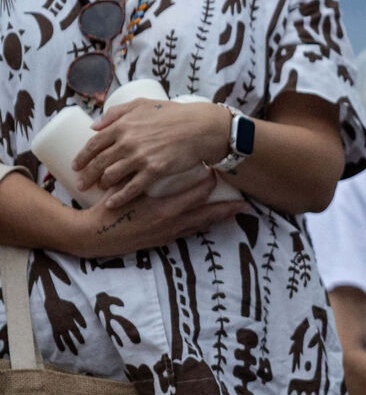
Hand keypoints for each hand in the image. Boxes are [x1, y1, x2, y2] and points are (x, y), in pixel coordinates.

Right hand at [71, 171, 247, 257]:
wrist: (91, 237)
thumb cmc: (105, 210)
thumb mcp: (122, 188)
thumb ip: (137, 171)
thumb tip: (148, 153)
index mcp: (165, 209)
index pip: (196, 194)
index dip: (209, 183)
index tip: (216, 171)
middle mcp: (172, 224)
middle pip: (207, 215)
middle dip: (227, 209)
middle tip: (246, 204)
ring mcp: (168, 235)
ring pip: (200, 226)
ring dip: (217, 219)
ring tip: (235, 213)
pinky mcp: (162, 242)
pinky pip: (188, 233)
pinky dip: (200, 226)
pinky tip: (208, 223)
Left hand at [72, 99, 226, 207]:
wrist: (201, 127)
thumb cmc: (174, 114)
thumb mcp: (143, 104)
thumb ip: (117, 112)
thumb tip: (95, 126)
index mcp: (123, 125)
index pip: (94, 143)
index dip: (82, 157)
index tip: (76, 166)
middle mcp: (128, 142)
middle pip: (99, 163)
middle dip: (87, 175)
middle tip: (81, 184)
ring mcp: (141, 157)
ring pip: (112, 176)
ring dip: (101, 185)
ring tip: (98, 190)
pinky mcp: (155, 170)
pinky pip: (132, 188)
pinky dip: (119, 198)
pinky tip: (111, 203)